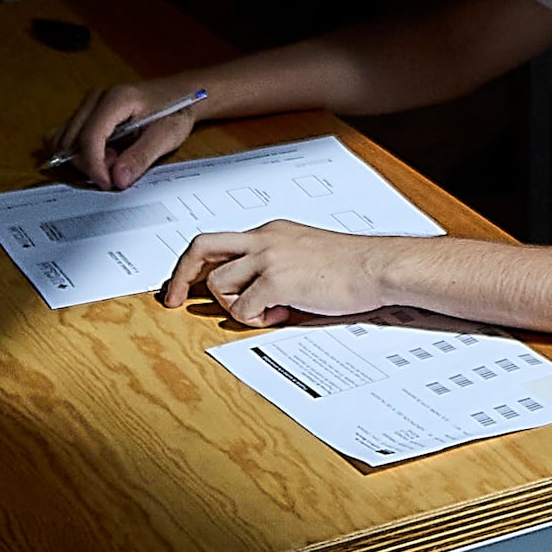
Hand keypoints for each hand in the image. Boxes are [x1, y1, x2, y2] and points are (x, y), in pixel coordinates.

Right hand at [47, 79, 207, 188]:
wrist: (178, 94)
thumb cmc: (175, 111)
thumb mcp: (166, 136)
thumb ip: (141, 157)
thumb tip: (117, 179)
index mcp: (117, 99)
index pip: (90, 136)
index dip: (95, 166)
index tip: (108, 184)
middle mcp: (96, 97)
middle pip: (73, 140)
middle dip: (91, 164)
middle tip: (117, 170)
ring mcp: (89, 103)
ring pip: (67, 140)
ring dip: (85, 159)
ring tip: (113, 159)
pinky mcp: (87, 111)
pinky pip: (69, 136)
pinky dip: (81, 152)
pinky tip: (104, 154)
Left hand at [161, 219, 401, 326]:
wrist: (378, 266)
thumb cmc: (352, 266)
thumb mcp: (305, 254)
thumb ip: (276, 267)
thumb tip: (253, 297)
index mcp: (271, 232)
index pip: (220, 242)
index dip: (197, 265)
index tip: (185, 284)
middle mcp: (264, 239)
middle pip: (202, 247)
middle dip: (180, 275)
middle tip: (173, 300)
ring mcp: (269, 258)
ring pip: (219, 283)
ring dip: (232, 306)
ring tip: (263, 311)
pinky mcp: (277, 280)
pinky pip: (243, 307)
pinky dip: (254, 320)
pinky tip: (279, 316)